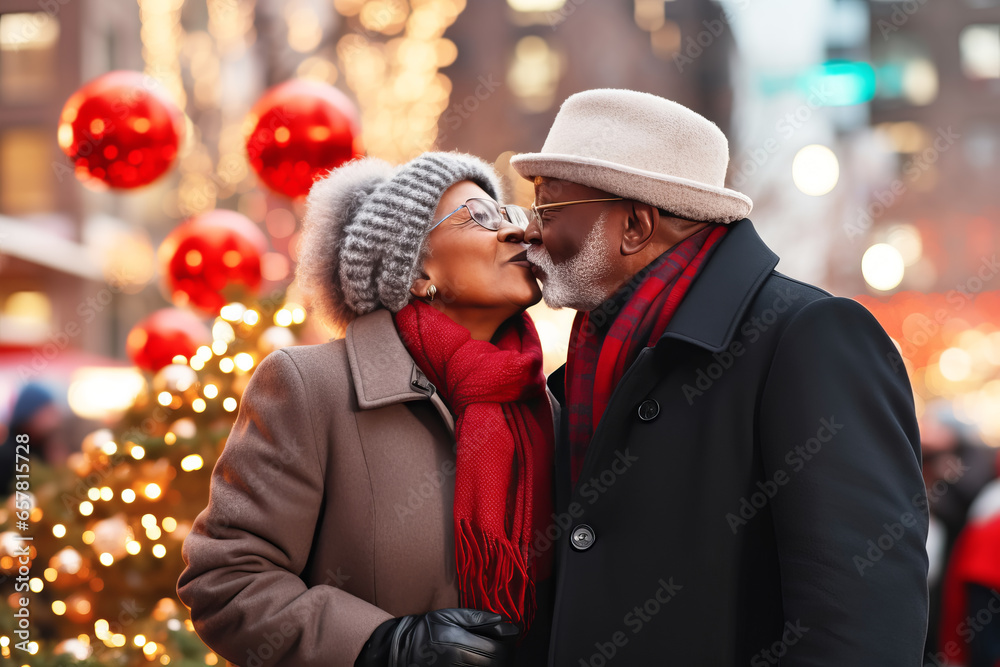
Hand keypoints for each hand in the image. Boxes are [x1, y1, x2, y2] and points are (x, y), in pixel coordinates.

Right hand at [354, 607, 520, 666]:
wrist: (398, 650)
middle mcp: (459, 665)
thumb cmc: (423, 629)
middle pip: (497, 665)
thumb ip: (477, 618)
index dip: (507, 643)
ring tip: (489, 652)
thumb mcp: (448, 616)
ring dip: (494, 662)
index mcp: (459, 645)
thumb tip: (503, 622)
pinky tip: (478, 660)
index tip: (508, 634)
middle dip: (504, 654)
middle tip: (501, 643)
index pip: (498, 651)